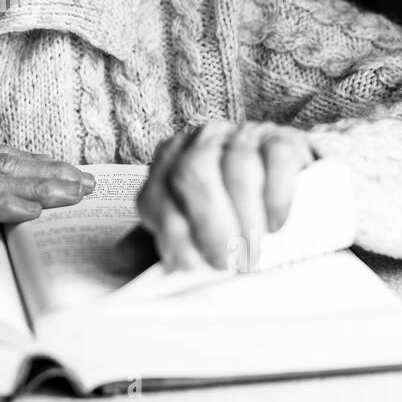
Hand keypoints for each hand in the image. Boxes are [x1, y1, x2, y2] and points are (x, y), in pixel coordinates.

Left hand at [123, 121, 315, 272]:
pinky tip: (275, 224)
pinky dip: (276, 197)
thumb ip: (152, 245)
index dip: (172, 233)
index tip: (192, 265)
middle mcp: (200, 144)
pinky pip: (276, 159)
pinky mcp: (282, 139)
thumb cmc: (227, 216)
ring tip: (253, 251)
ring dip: (245, 217)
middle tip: (226, 262)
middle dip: (209, 224)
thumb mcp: (187, 229)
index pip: (157, 195)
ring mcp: (242, 137)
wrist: (284, 187)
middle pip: (194, 173)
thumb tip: (117, 260)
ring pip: (237, 165)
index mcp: (168, 165)